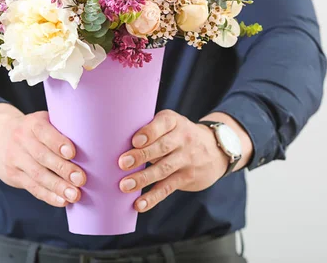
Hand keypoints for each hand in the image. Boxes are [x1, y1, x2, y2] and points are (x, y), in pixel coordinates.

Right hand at [0, 103, 85, 207]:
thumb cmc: (34, 129)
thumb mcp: (43, 120)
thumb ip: (63, 128)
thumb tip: (97, 140)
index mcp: (32, 124)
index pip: (44, 132)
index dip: (57, 142)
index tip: (72, 152)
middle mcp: (21, 140)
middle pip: (42, 157)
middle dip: (63, 169)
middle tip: (81, 179)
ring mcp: (15, 159)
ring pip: (37, 175)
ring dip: (57, 187)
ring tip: (75, 195)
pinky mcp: (12, 175)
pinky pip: (32, 187)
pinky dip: (48, 196)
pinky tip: (62, 201)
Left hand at [118, 110, 251, 212]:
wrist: (214, 148)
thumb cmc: (177, 134)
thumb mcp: (170, 124)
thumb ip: (148, 128)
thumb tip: (111, 141)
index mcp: (174, 121)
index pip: (163, 124)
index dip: (149, 132)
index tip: (135, 140)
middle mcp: (182, 139)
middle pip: (162, 148)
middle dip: (142, 156)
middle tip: (122, 163)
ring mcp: (186, 159)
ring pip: (164, 169)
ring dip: (143, 179)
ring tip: (125, 186)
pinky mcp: (186, 177)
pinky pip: (168, 188)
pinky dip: (153, 197)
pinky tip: (139, 205)